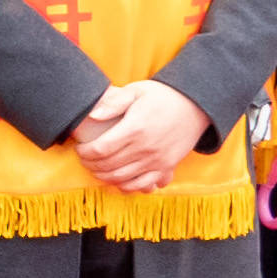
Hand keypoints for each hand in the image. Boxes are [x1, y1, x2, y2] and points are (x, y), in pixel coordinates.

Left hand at [67, 79, 209, 189]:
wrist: (196, 106)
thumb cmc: (163, 96)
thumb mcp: (137, 90)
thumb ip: (113, 102)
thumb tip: (92, 115)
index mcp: (135, 128)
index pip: (101, 149)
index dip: (85, 152)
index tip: (80, 149)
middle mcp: (145, 148)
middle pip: (108, 166)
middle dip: (90, 165)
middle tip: (85, 159)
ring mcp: (157, 160)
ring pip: (122, 179)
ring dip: (104, 177)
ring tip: (97, 169)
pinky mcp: (167, 167)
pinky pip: (143, 185)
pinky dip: (127, 187)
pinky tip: (118, 181)